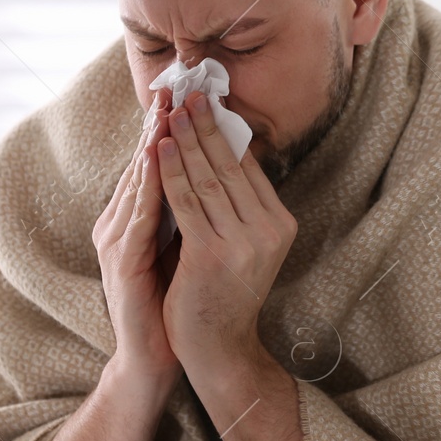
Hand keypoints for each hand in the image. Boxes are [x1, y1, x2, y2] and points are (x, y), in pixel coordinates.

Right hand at [92, 86, 181, 391]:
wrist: (157, 354)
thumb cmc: (173, 300)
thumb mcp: (186, 244)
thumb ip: (191, 209)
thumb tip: (219, 171)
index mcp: (135, 217)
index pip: (152, 163)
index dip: (166, 128)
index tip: (185, 94)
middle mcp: (120, 222)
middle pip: (140, 164)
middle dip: (158, 126)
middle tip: (173, 89)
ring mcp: (116, 241)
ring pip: (136, 183)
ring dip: (150, 147)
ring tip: (164, 114)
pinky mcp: (120, 262)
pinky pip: (137, 218)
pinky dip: (149, 188)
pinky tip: (158, 164)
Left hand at [155, 91, 297, 369]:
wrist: (217, 348)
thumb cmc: (223, 292)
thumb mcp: (243, 244)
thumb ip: (238, 205)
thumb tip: (224, 150)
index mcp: (280, 225)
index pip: (249, 168)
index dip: (226, 132)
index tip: (208, 101)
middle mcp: (268, 231)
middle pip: (229, 167)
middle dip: (206, 126)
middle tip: (190, 92)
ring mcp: (242, 244)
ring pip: (207, 179)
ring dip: (186, 140)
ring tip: (170, 111)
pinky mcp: (211, 255)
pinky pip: (186, 203)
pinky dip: (171, 170)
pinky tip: (161, 147)